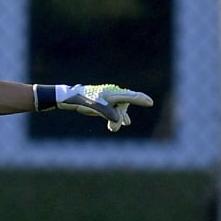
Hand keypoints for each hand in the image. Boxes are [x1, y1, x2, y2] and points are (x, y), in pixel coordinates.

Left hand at [39, 84, 154, 131]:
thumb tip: (118, 120)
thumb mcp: (96, 107)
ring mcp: (108, 99)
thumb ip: (108, 112)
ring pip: (119, 110)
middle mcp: (113, 95)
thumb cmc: (82, 100)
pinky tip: (122, 124)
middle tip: (114, 127)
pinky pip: (114, 112)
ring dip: (119, 119)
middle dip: (121, 117)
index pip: (131, 97)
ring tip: (118, 126)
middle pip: (125, 106)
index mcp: (113, 93)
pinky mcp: (103, 104)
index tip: (150, 103)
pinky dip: (117, 118)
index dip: (141, 100)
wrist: (69, 98)